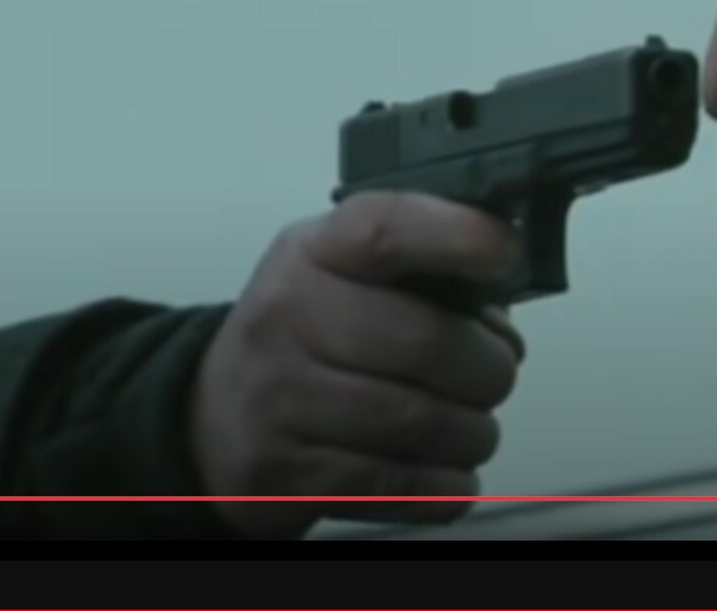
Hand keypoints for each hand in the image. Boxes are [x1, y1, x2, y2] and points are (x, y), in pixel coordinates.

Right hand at [187, 191, 526, 538]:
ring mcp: (278, 398)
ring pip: (419, 421)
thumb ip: (422, 279)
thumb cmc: (304, 339)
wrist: (213, 419)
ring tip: (473, 429)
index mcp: (311, 253)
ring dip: (473, 433)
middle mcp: (286, 316)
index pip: (383, 229)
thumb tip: (500, 326)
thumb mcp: (341, 277)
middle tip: (496, 376)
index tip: (503, 252)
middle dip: (488, 367)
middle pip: (423, 340)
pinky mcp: (284, 473)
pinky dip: (445, 486)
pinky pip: (396, 486)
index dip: (454, 236)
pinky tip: (450, 474)